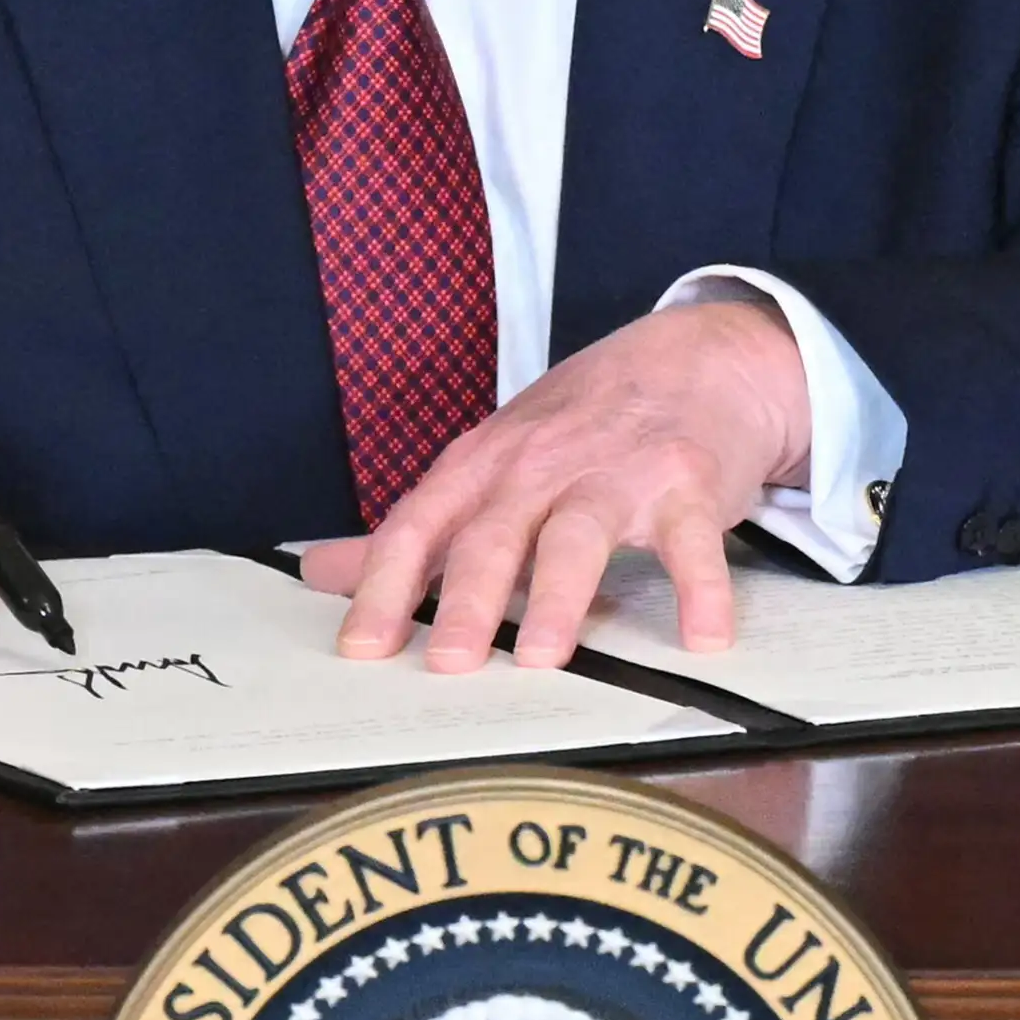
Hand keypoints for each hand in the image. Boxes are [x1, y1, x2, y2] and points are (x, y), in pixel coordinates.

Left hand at [321, 291, 818, 674]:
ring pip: (578, 534)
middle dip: (466, 598)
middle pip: (494, 533)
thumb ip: (415, 526)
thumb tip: (318, 572)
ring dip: (559, 596)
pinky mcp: (687, 482)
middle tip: (448, 664)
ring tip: (542, 656)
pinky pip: (692, 540)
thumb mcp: (491, 460)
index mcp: (485, 465)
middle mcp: (542, 464)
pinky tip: (702, 639)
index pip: (419, 524)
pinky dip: (700, 590)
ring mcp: (617, 471)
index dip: (385, 584)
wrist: (696, 355)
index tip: (359, 647)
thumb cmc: (582, 423)